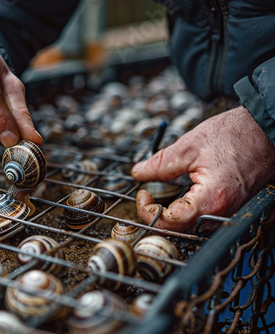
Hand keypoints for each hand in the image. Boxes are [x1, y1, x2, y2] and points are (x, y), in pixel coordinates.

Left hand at [132, 106, 274, 232]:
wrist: (266, 130)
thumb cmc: (234, 135)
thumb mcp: (189, 147)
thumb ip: (160, 163)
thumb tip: (138, 173)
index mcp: (211, 199)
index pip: (171, 222)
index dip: (149, 212)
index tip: (142, 195)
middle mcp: (222, 212)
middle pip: (180, 230)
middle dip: (157, 217)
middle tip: (147, 198)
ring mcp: (228, 212)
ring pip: (192, 227)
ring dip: (171, 218)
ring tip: (158, 199)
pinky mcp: (230, 208)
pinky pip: (203, 219)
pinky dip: (185, 214)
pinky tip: (177, 200)